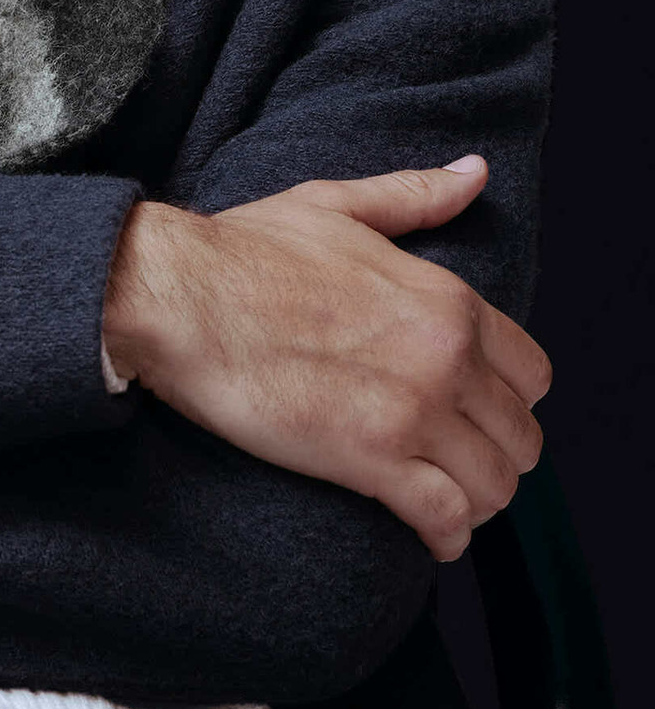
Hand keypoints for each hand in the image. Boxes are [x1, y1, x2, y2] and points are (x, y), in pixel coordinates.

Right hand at [102, 157, 549, 561]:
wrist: (178, 295)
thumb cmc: (243, 250)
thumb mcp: (338, 206)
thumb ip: (415, 195)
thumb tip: (475, 173)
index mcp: (447, 301)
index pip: (531, 374)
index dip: (508, 403)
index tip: (477, 416)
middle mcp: (446, 356)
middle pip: (520, 439)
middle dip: (495, 459)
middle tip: (456, 467)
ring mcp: (413, 410)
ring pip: (493, 485)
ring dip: (475, 503)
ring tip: (445, 505)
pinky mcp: (370, 458)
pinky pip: (444, 517)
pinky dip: (446, 535)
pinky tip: (429, 534)